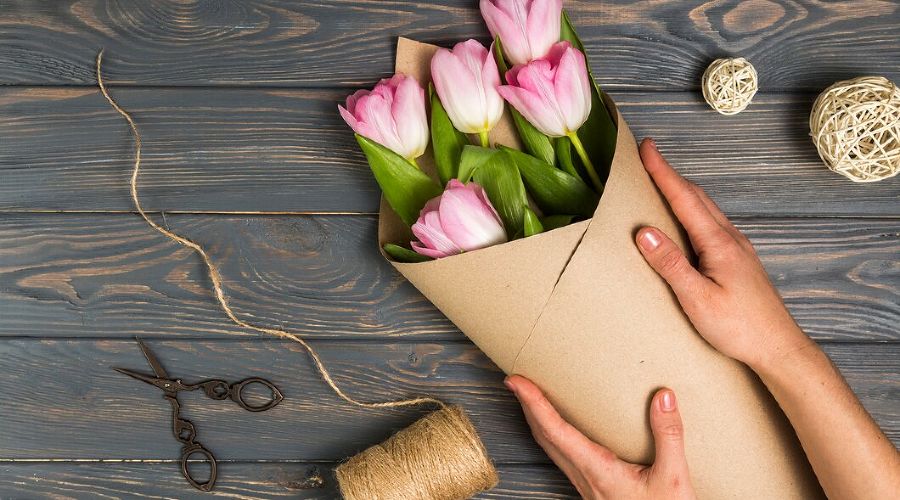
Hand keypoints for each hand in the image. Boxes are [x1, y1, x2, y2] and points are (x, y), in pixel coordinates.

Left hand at [505, 375, 695, 499]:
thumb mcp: (674, 476)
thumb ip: (669, 435)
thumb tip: (664, 397)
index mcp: (597, 469)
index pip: (555, 430)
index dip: (533, 404)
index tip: (518, 382)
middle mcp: (585, 476)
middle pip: (544, 438)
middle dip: (527, 407)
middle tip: (516, 382)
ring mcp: (586, 484)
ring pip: (551, 448)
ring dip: (537, 421)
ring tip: (531, 398)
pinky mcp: (593, 487)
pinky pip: (563, 457)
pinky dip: (552, 435)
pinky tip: (560, 429)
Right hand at [633, 138, 813, 370]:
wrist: (778, 347)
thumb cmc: (738, 328)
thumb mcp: (697, 298)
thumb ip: (670, 263)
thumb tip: (644, 231)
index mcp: (718, 243)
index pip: (684, 198)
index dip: (662, 171)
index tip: (646, 147)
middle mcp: (730, 238)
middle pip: (697, 196)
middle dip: (670, 174)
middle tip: (649, 156)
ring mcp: (738, 248)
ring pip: (706, 208)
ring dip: (683, 190)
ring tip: (663, 181)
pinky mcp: (739, 260)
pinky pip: (712, 222)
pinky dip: (694, 209)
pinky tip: (688, 218)